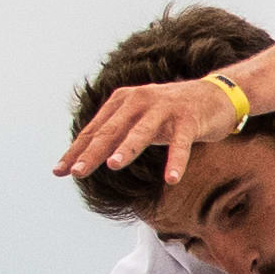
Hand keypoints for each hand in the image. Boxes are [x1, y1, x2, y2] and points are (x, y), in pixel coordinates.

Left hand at [55, 64, 268, 188]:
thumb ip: (116, 134)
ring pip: (142, 132)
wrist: (215, 94)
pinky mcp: (189, 119)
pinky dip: (176, 161)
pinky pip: (181, 143)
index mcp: (123, 101)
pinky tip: (171, 179)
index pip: (94, 130)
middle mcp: (140, 101)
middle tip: (77, 172)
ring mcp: (165, 109)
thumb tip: (83, 157)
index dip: (76, 151)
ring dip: (128, 148)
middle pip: (112, 130)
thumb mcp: (139, 121)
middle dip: (93, 153)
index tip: (59, 171)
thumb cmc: (171, 113)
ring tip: (114, 166)